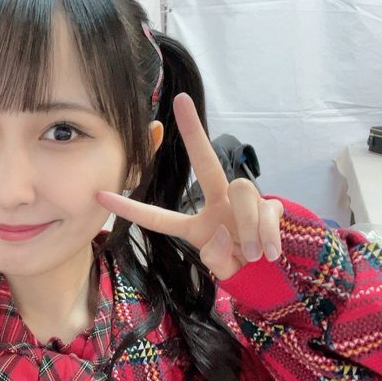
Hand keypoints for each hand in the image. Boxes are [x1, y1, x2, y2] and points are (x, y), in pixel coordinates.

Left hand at [96, 93, 283, 279]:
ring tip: (254, 253)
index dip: (131, 209)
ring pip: (242, 190)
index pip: (159, 217)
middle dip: (193, 131)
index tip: (100, 196)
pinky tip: (270, 252)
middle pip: (205, 163)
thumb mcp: (225, 271)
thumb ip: (217, 259)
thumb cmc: (246, 272)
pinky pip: (266, 210)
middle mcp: (218, 205)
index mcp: (196, 225)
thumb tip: (222, 234)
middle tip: (181, 100)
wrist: (281, 279)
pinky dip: (267, 233)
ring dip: (247, 224)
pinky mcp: (271, 206)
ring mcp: (245, 203)